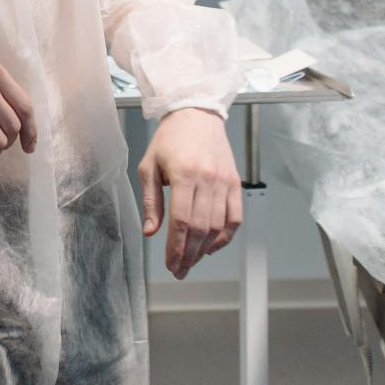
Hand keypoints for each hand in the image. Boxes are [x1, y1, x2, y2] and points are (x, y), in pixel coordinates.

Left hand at [139, 109, 242, 279]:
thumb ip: (150, 201)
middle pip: (201, 228)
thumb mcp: (149, 166)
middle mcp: (207, 179)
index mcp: (184, 174)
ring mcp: (224, 182)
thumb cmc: (170, 139)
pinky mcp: (234, 182)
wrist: (197, 114)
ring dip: (204, 250)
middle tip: (179, 270)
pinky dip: (225, 237)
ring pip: (218, 227)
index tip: (170, 264)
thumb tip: (150, 232)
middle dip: (189, 255)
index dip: (176, 248)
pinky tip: (211, 247)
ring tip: (191, 262)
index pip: (182, 221)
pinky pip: (235, 217)